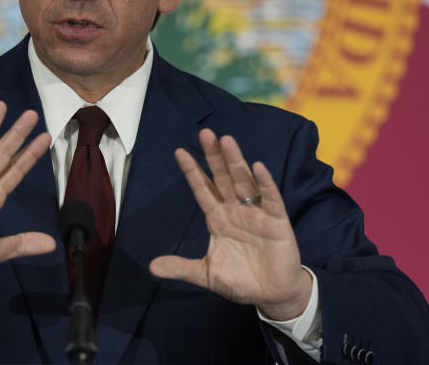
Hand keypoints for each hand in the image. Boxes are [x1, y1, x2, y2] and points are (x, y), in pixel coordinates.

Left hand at [149, 129, 311, 319]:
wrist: (272, 294)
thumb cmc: (241, 280)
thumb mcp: (206, 274)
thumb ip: (181, 267)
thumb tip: (152, 267)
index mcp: (218, 218)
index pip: (202, 189)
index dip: (192, 171)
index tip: (179, 152)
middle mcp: (236, 210)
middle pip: (222, 177)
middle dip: (214, 156)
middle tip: (205, 133)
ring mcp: (256, 213)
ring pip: (244, 181)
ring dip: (235, 161)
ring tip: (226, 140)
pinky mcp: (276, 221)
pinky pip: (271, 198)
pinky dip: (265, 183)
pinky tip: (258, 167)